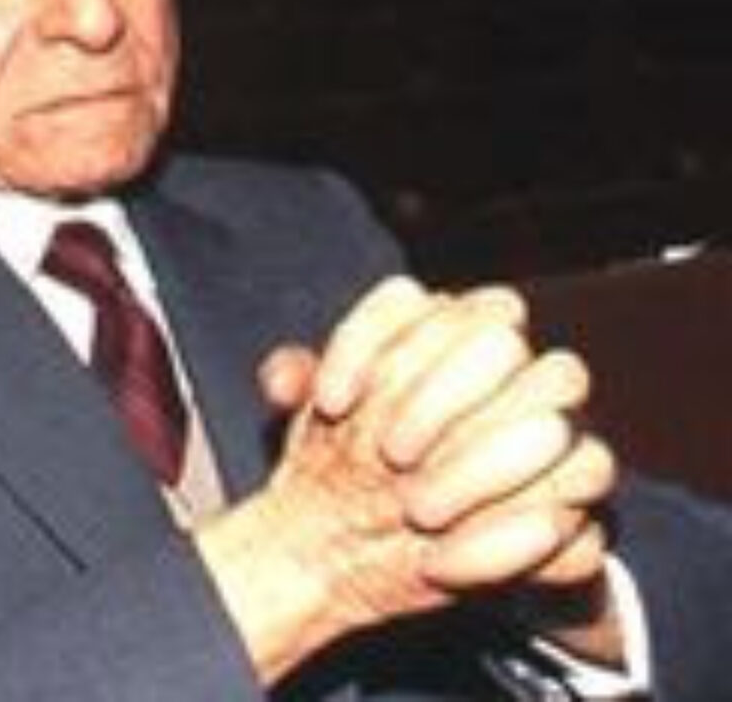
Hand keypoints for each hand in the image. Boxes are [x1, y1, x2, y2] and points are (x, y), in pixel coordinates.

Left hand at [196, 277, 618, 683]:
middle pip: (504, 346)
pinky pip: (579, 523)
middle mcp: (518, 373)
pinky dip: (513, 542)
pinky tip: (445, 560)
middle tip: (385, 454)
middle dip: (438, 398)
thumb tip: (284, 378)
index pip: (437, 302)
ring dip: (482, 469)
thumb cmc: (356, 456)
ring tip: (413, 510)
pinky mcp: (576, 516)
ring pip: (556, 425)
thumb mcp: (315, 419)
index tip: (332, 403)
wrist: (395, 543)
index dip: (377, 344)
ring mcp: (557, 440)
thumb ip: (297, 381)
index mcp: (454, 332)